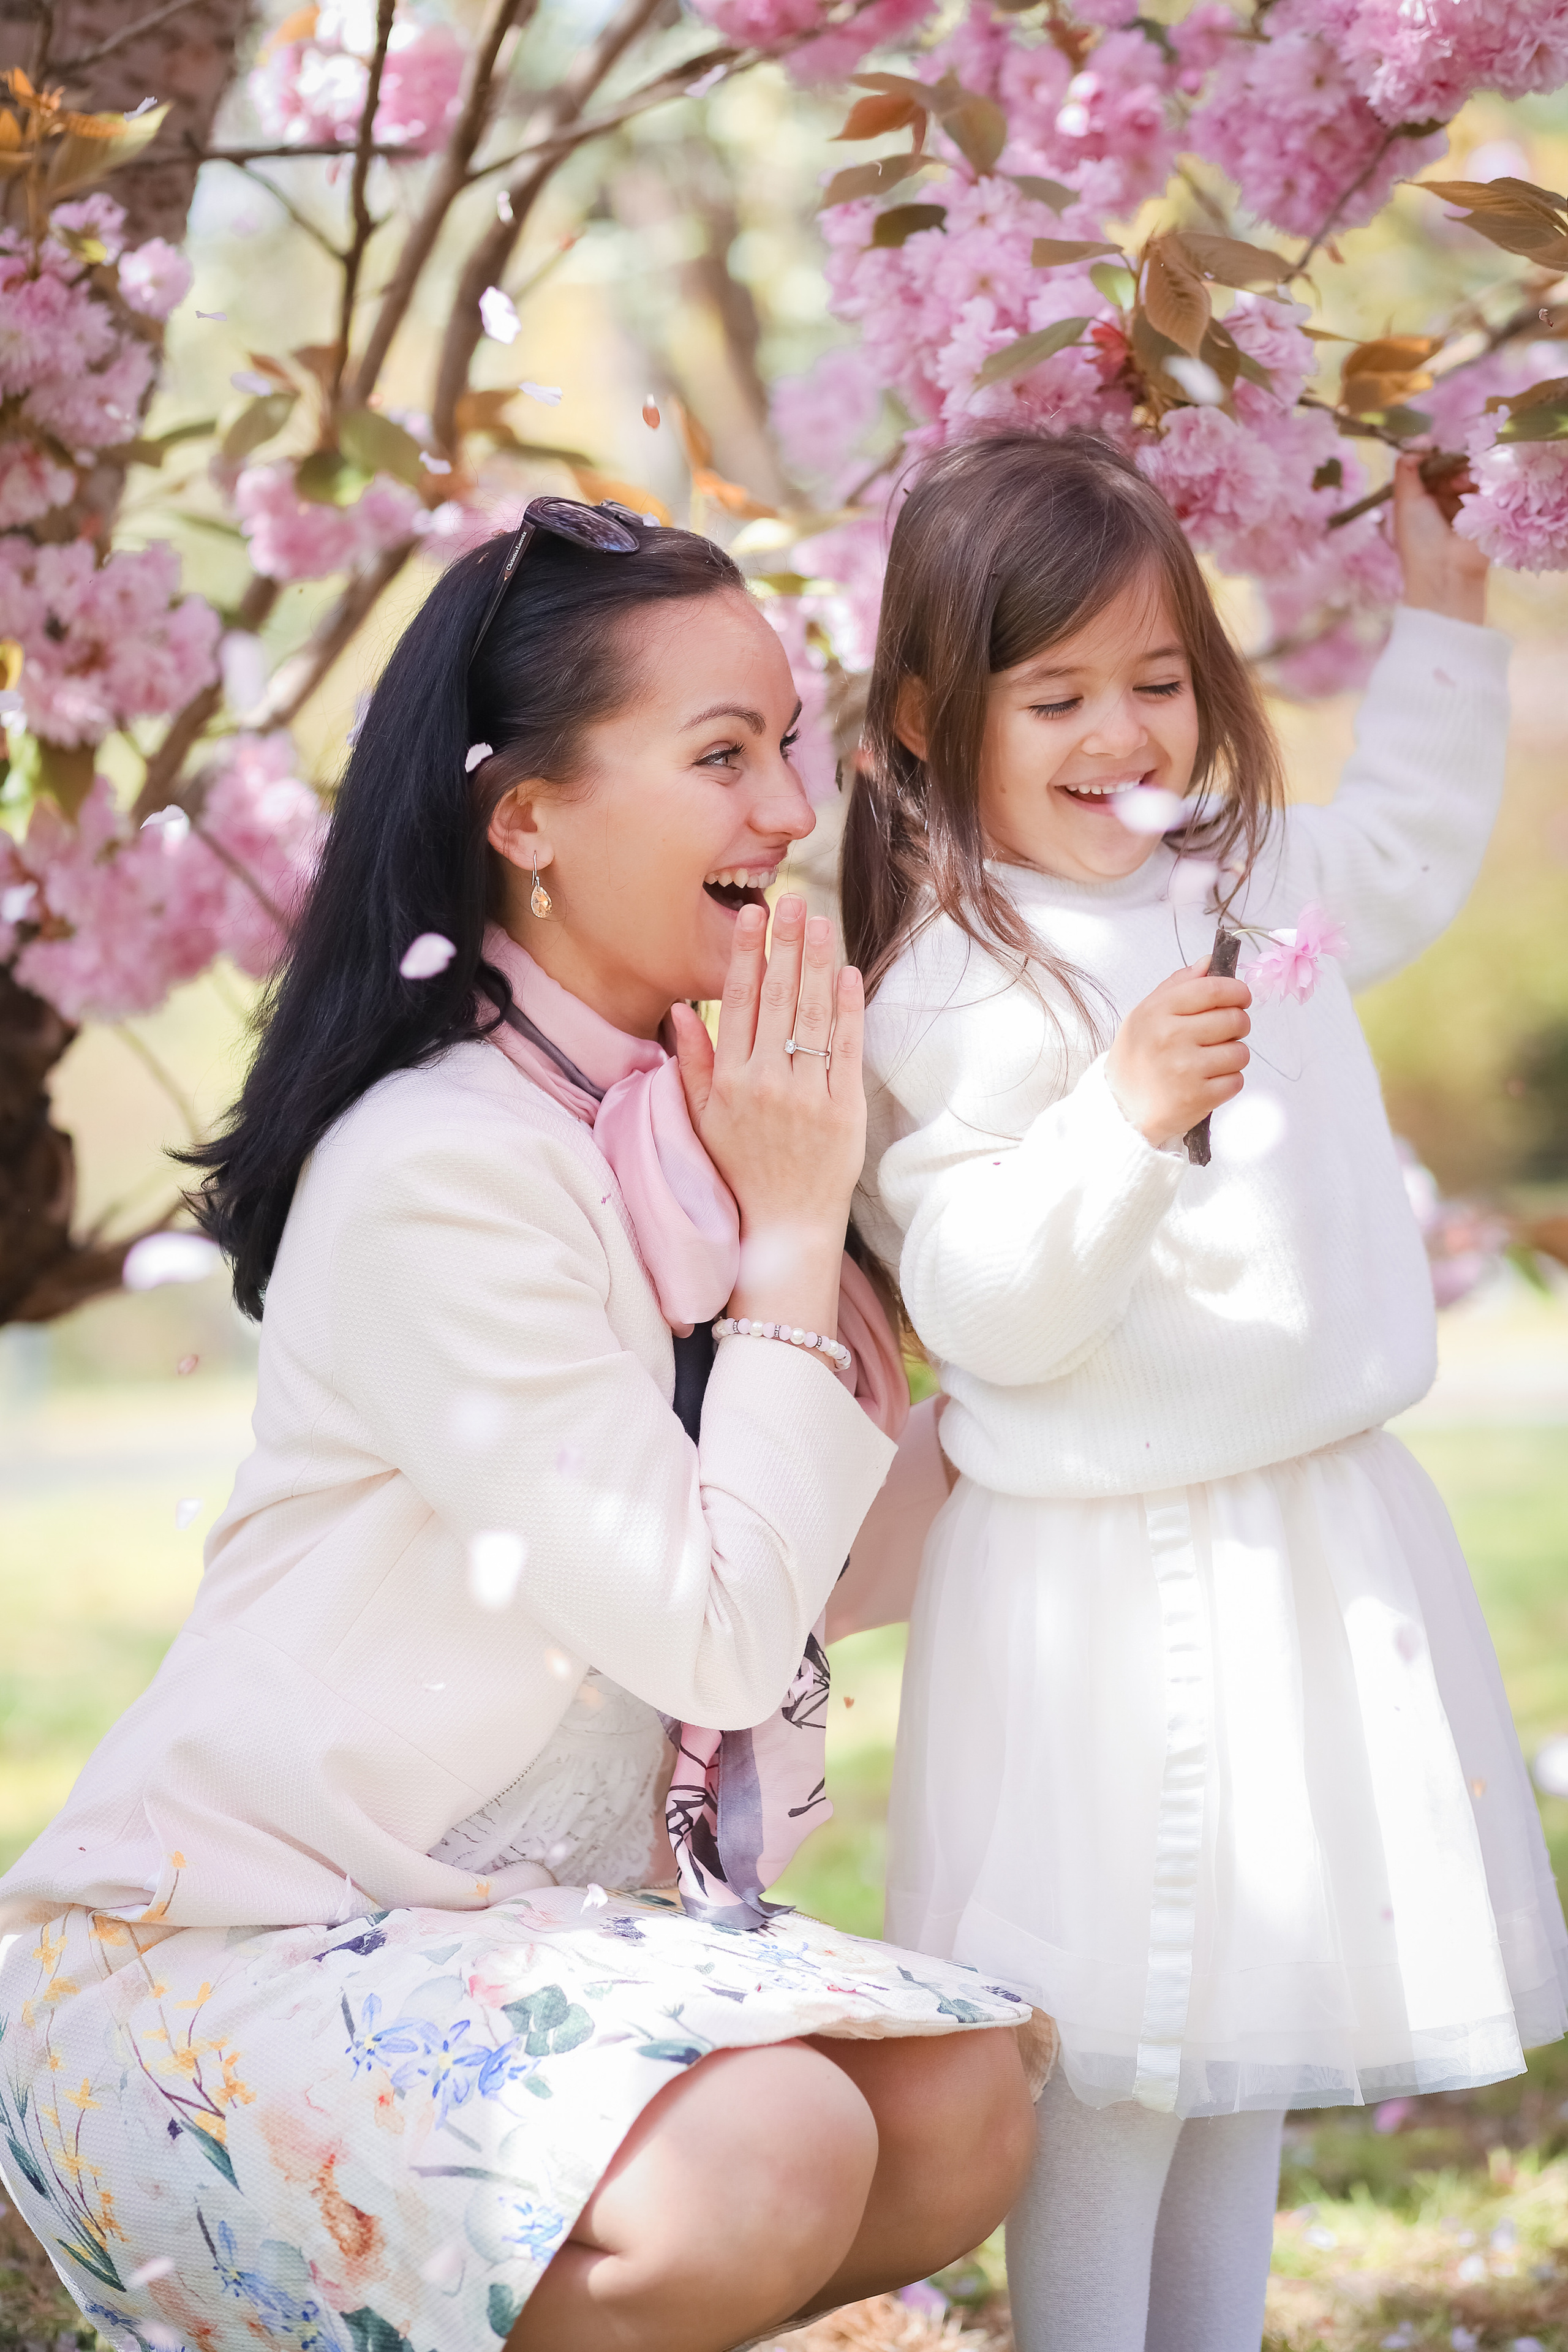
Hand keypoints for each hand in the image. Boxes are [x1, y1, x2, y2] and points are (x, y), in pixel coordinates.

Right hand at [670, 896, 864, 1338]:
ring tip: (821, 921)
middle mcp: (766, 1084)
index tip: (754, 916)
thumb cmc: (739, 1172)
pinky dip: (848, 1010)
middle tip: (792, 898)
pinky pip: (846, 1050)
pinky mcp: (844, 1112)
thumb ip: (692, 1063)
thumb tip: (680, 1010)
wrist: (782, 1229)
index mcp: (728, 1082)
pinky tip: (848, 973)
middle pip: (779, 999)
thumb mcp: (702, 1120)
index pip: (739, 1004)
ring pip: (813, 1016)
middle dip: (786, 943)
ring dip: (818, 963)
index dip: (747, 955)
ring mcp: (807, 1097)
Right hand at [1105, 961, 1250, 1146]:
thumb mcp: (1145, 1014)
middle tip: (1224, 1033)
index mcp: (1158, 1011)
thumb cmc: (1137, 1057)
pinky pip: (1237, 1080)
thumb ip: (1177, 986)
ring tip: (1212, 1061)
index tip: (1240, 998)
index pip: (1213, 989)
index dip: (1237, 991)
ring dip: (1233, 1056)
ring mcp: (1186, 1069)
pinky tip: (1208, 1081)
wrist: (1121, 1108)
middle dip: (1238, 1025)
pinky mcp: (1198, 1097)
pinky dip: (1228, 1081)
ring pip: (1241, 1052)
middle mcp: (1171, 1037)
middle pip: (1234, 1019)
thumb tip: (1209, 962)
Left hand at [1394, 452, 1488, 625]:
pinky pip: (1488, 485)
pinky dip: (1484, 481)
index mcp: (1420, 498)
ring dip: (1468, 473)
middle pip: (1452, 467)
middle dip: (1452, 464)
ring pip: (1470, 473)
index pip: (1430, 466)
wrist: (1446, 571)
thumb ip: (1407, 469)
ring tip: (1463, 485)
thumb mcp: (1405, 500)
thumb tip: (1419, 439)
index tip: (1435, 447)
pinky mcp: (1487, 510)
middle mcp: (1443, 500)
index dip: (1434, 456)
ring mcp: (1466, 505)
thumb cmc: (1419, 537)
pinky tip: (1480, 486)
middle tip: (1452, 472)